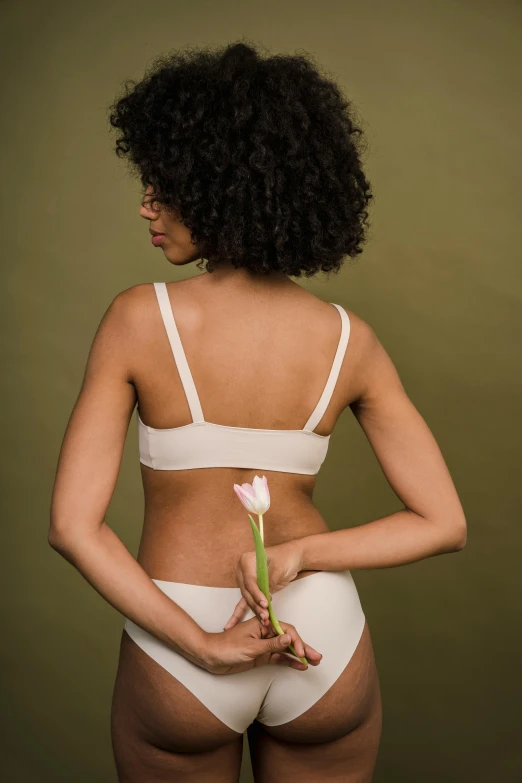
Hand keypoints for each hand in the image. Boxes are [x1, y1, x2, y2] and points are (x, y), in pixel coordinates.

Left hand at [201, 615, 321, 674]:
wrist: (210, 656)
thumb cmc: (227, 647)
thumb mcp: (251, 647)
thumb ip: (272, 644)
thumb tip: (290, 639)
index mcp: (263, 624)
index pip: (286, 630)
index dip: (296, 641)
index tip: (302, 653)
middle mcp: (266, 633)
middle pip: (289, 639)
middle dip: (303, 648)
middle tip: (318, 657)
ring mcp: (264, 644)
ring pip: (285, 650)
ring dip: (299, 656)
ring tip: (314, 662)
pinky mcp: (261, 655)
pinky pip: (278, 658)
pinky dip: (288, 662)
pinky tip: (299, 666)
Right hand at [224, 539, 305, 629]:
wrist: (291, 557)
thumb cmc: (286, 558)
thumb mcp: (279, 567)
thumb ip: (270, 581)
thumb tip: (264, 594)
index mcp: (246, 561)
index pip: (249, 581)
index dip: (256, 594)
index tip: (265, 603)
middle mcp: (242, 571)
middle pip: (247, 592)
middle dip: (256, 605)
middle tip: (265, 615)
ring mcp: (245, 580)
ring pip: (247, 599)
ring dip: (255, 610)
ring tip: (265, 620)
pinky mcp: (251, 589)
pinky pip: (245, 601)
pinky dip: (240, 612)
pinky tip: (231, 624)